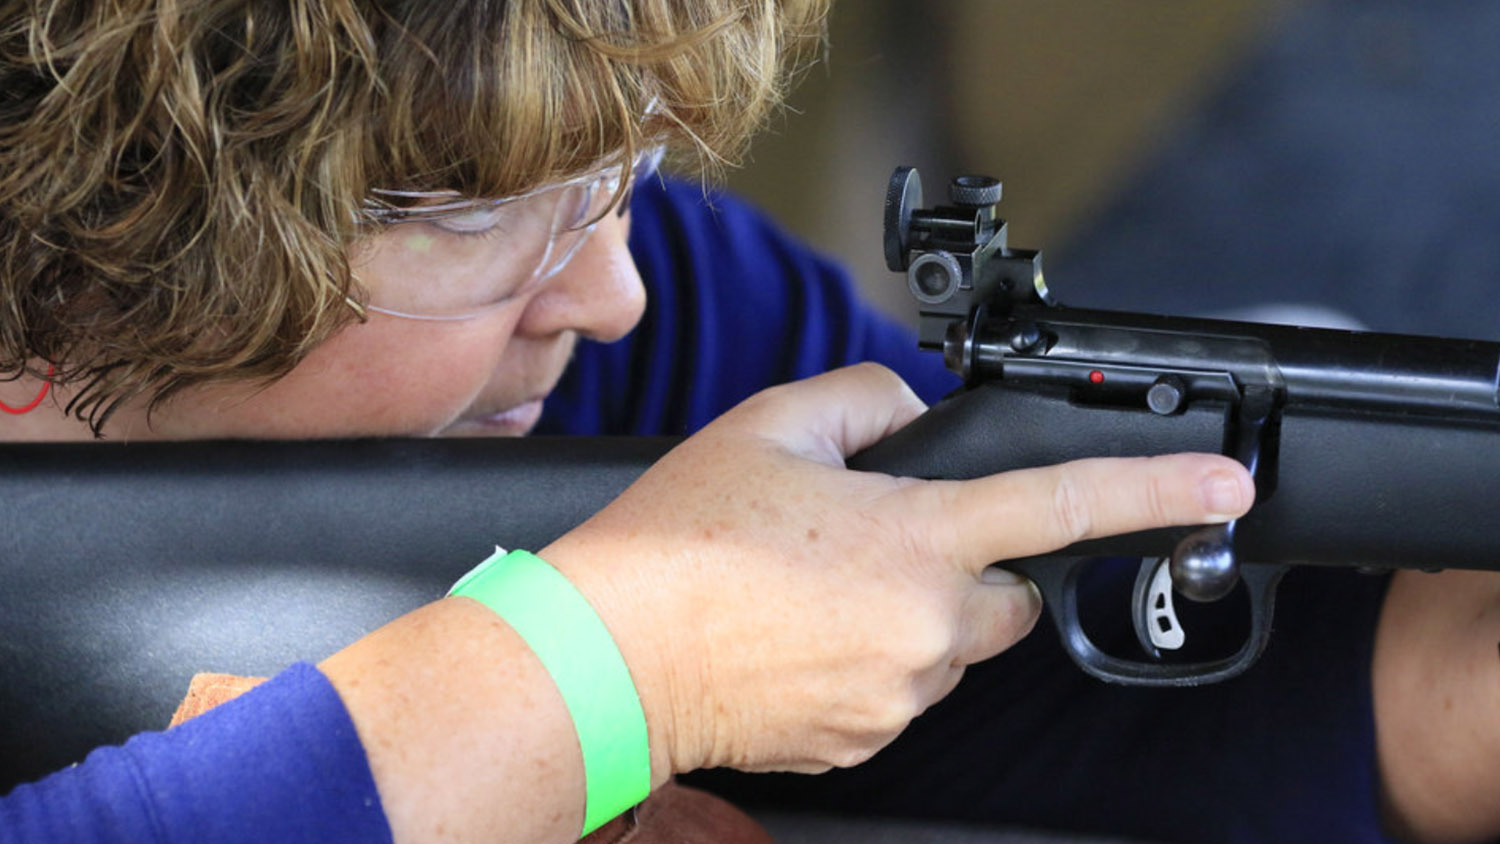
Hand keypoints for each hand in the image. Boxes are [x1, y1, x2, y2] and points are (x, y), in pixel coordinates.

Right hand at [542, 363, 1253, 777]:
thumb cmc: (677, 542)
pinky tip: (796, 638)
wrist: (609, 659)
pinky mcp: (868, 740)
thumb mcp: (768, 427)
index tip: (1223, 487)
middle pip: (1006, 595)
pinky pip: (902, 692)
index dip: (1154, 488)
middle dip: (966, 567)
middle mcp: (925, 624)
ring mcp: (899, 693)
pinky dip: (871, 662)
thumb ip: (865, 398)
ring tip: (809, 593)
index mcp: (914, 536)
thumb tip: (914, 418)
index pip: (1060, 504)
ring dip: (909, 615)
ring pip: (949, 646)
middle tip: (872, 545)